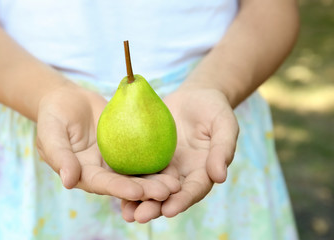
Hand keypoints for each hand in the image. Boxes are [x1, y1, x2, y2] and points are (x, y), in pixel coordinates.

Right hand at [36, 81, 179, 201]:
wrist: (67, 100)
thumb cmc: (54, 115)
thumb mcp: (51, 132)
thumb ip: (59, 155)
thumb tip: (68, 181)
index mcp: (83, 173)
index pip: (102, 184)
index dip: (119, 189)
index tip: (138, 192)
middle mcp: (102, 171)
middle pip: (125, 183)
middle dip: (147, 189)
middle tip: (168, 191)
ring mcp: (115, 160)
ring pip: (138, 173)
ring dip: (157, 180)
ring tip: (176, 184)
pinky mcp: (126, 147)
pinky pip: (143, 154)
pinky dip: (157, 160)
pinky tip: (174, 164)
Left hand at [121, 88, 238, 221]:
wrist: (194, 96)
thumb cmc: (213, 109)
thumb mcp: (224, 124)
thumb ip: (223, 149)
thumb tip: (220, 177)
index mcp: (202, 170)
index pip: (194, 189)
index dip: (183, 200)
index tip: (170, 211)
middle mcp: (182, 173)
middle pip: (169, 194)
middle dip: (155, 207)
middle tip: (140, 217)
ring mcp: (164, 165)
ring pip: (150, 186)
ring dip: (138, 201)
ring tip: (126, 213)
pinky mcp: (148, 155)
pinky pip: (138, 169)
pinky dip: (127, 180)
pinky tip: (114, 188)